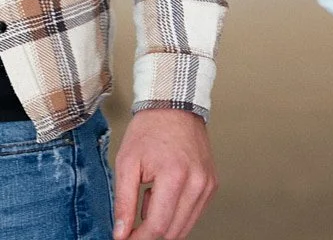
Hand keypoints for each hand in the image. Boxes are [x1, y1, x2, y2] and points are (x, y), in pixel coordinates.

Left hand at [112, 108, 215, 239]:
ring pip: (184, 227)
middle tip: (131, 225)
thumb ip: (123, 202)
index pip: (157, 226)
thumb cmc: (149, 129)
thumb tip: (121, 233)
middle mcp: (197, 183)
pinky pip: (193, 214)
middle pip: (173, 231)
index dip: (138, 239)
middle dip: (149, 235)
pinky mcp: (212, 185)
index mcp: (174, 176)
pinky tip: (163, 195)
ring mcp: (207, 185)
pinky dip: (175, 214)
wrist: (173, 106)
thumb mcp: (126, 163)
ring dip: (163, 224)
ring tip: (148, 197)